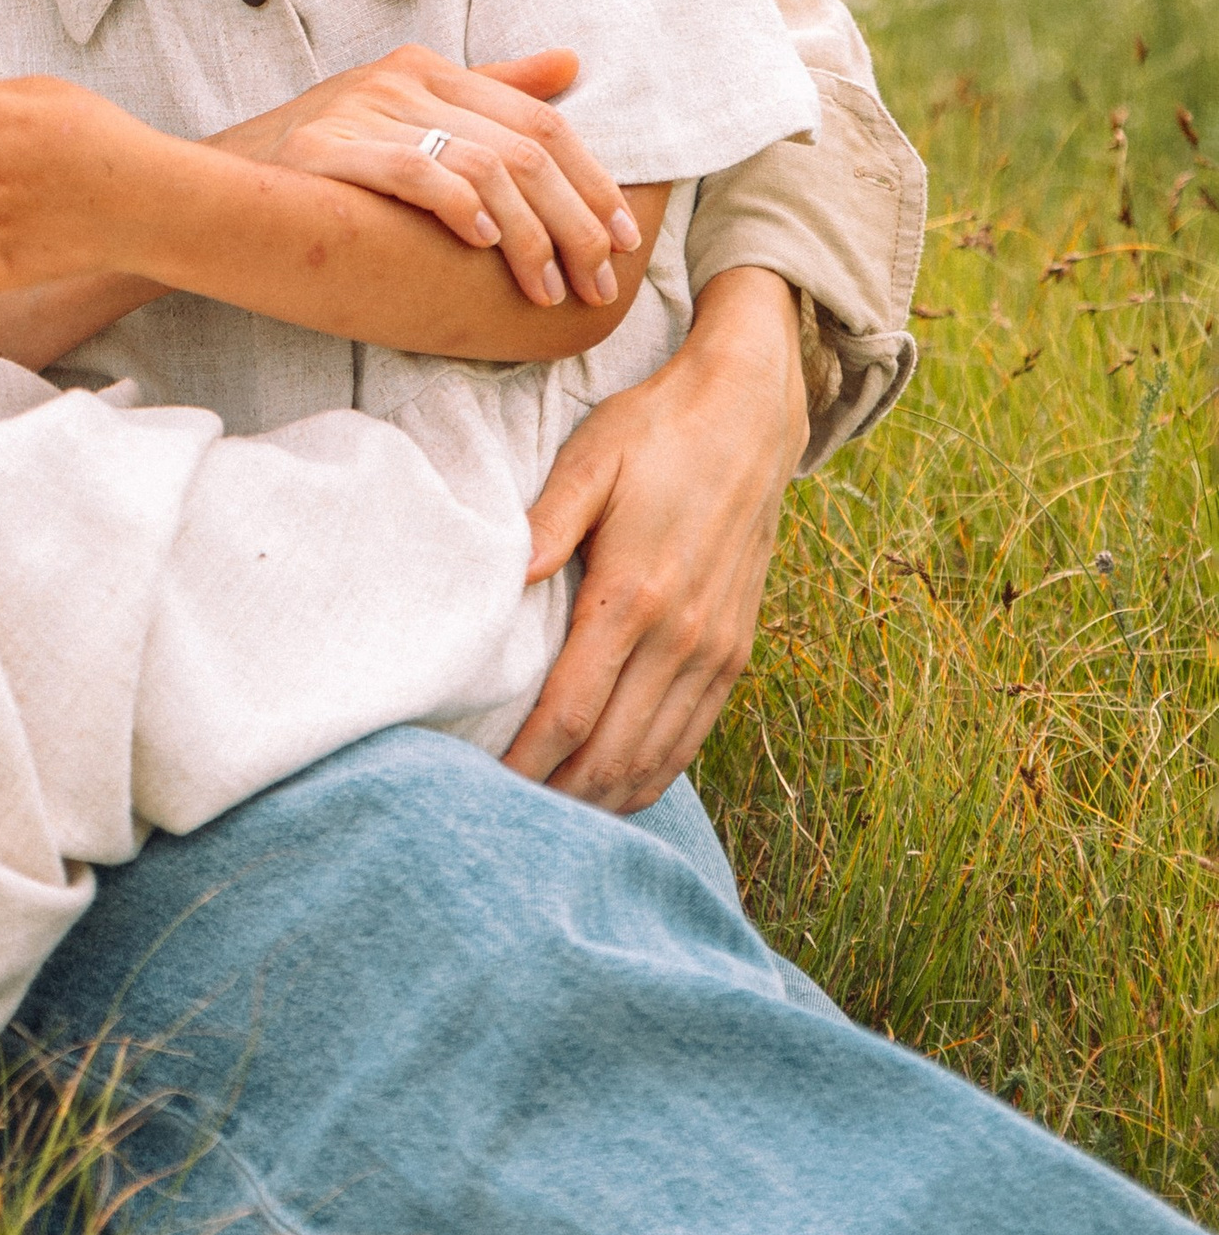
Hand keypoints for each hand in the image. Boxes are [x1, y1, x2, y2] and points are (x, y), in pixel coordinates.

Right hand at [241, 44, 635, 309]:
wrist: (212, 180)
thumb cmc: (318, 163)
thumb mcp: (403, 116)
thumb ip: (487, 93)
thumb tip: (570, 64)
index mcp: (427, 68)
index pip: (540, 121)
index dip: (592, 181)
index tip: (624, 239)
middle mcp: (402, 79)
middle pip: (524, 147)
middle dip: (575, 221)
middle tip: (598, 281)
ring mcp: (364, 110)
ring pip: (484, 164)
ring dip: (530, 235)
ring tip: (549, 288)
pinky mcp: (327, 149)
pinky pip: (416, 171)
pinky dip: (460, 208)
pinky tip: (484, 246)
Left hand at [505, 267, 808, 812]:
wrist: (751, 415)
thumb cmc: (657, 432)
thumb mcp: (592, 457)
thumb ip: (547, 519)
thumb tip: (507, 573)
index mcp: (634, 594)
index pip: (569, 711)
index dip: (525, 760)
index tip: (483, 787)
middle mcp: (682, 638)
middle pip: (610, 753)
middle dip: (556, 796)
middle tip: (504, 816)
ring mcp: (716, 651)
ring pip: (655, 759)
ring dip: (602, 797)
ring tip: (550, 819)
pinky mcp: (736, 652)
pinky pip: (692, 738)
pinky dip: (651, 775)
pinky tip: (613, 788)